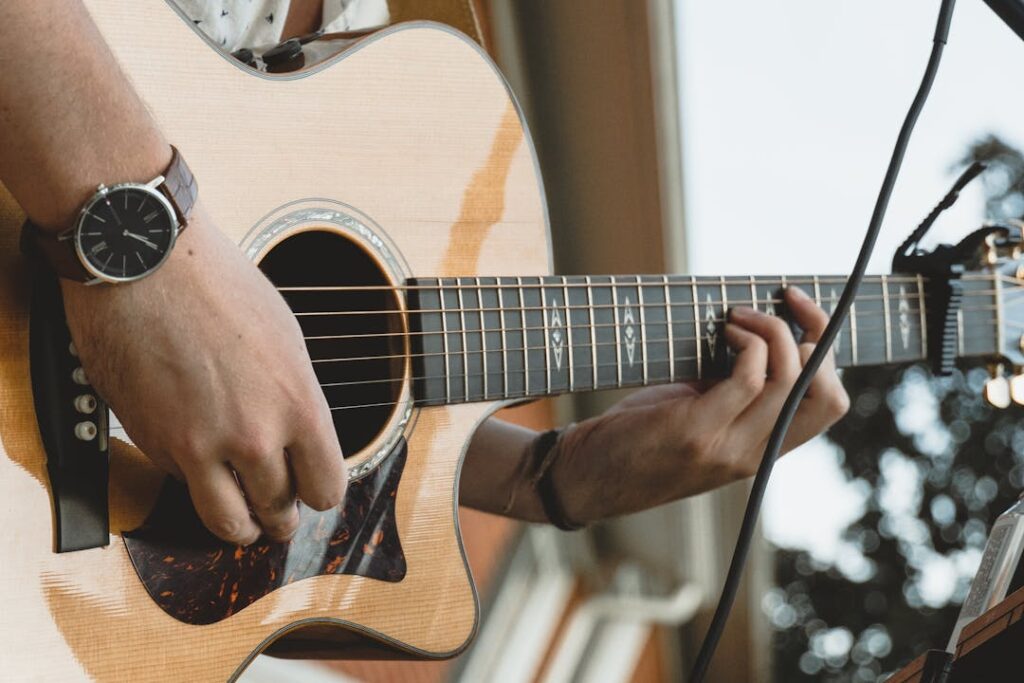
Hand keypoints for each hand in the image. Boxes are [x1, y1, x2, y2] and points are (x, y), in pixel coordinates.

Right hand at [61, 207, 346, 544]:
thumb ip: (295, 400)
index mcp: (298, 405)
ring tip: (244, 521)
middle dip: (282, 516)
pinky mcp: (153, 445)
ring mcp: (199, 447)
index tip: (314, 490)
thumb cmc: (218, 285)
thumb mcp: (285, 340)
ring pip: (229, 525)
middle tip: (278, 513)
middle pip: (279, 514)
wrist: (143, 261)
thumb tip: (299, 442)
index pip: (327, 488)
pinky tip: (196, 459)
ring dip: (241, 528)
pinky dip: (192, 481)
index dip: (321, 492)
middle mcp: (253, 436)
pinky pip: (182, 485)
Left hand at [550, 286, 848, 521]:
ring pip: (790, 379)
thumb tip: (754, 338)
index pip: (829, 407)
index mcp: (759, 451)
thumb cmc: (633, 441)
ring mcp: (728, 447)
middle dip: (816, 333)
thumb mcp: (697, 419)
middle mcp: (753, 456)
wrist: (583, 479)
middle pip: (826, 395)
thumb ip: (730, 393)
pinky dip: (744, 344)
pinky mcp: (698, 431)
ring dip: (771, 331)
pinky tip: (721, 332)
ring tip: (737, 317)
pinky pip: (747, 378)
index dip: (829, 355)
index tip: (802, 316)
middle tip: (785, 301)